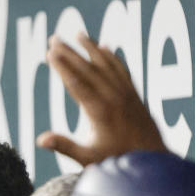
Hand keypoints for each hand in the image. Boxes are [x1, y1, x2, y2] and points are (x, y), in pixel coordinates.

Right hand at [37, 32, 166, 164]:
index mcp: (100, 111)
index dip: (62, 67)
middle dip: (70, 52)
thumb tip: (41, 139)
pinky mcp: (134, 95)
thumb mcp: (87, 158)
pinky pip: (121, 69)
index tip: (50, 53)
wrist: (153, 160)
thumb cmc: (117, 161)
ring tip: (78, 34)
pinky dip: (112, 57)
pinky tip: (105, 47)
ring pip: (106, 64)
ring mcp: (126, 94)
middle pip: (88, 68)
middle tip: (54, 39)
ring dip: (91, 48)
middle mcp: (114, 97)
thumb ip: (64, 147)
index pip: (76, 83)